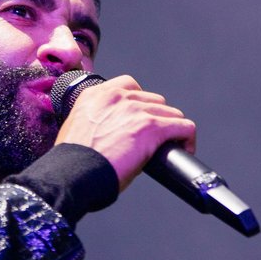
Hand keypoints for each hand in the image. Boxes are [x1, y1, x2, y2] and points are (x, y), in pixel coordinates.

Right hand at [54, 74, 195, 191]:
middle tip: (154, 139)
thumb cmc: (72, 162)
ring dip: (171, 129)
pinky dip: (187, 138)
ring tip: (171, 146)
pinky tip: (185, 149)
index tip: (140, 119)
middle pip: (153, 100)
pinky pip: (183, 126)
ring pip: (171, 113)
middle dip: (156, 119)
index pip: (129, 86)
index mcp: (95, 95)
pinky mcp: (152, 128)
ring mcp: (136, 110)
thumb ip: (95, 122)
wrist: (73, 173)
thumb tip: (111, 134)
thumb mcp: (77, 129)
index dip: (139, 104)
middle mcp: (117, 96)